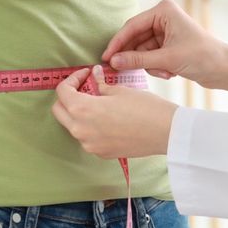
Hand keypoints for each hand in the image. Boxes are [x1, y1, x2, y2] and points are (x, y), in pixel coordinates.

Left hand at [51, 66, 178, 158]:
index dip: (72, 79)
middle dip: (68, 97)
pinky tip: (108, 118)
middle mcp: (81, 130)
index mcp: (83, 110)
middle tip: (85, 87)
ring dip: (79, 112)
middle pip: (60, 111)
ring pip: (73, 126)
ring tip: (99, 102)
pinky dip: (91, 126)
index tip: (86, 74)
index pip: (63, 92)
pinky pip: (88, 138)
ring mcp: (90, 145)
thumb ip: (101, 85)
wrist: (167, 133)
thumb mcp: (121, 91)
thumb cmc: (146, 108)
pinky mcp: (101, 153)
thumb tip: (95, 76)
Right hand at [103, 0, 227, 95]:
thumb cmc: (202, 57)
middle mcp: (163, 18)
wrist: (225, 69)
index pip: (132, 26)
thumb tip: (113, 61)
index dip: (117, 43)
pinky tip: (170, 73)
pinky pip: (151, 57)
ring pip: (142, 51)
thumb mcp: (167, 59)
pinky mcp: (168, 46)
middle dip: (137, 57)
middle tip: (122, 71)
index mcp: (164, 11)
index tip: (106, 57)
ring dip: (150, 65)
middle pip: (135, 39)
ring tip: (166, 72)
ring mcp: (166, 32)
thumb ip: (138, 60)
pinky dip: (157, 67)